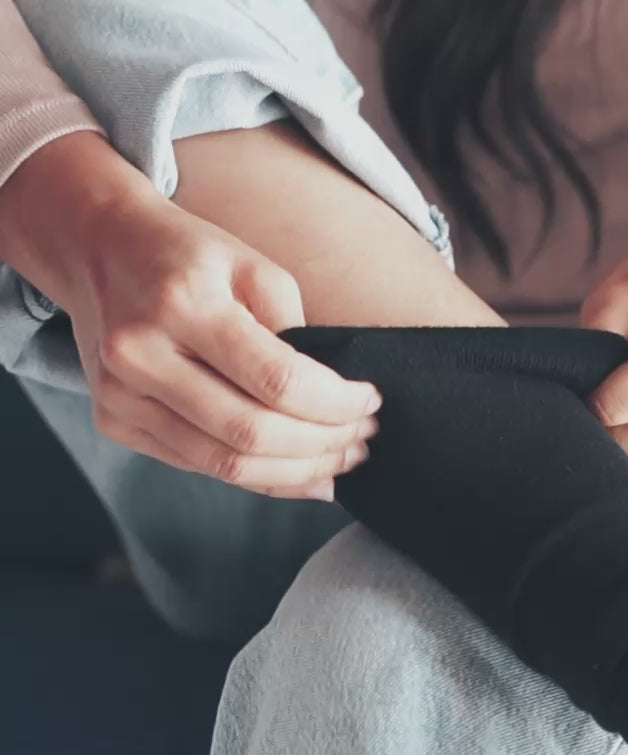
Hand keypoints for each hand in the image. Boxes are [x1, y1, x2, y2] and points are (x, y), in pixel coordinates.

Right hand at [54, 167, 381, 500]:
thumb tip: (336, 401)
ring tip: (341, 461)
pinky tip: (300, 472)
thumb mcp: (249, 264)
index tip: (370, 402)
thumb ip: (293, 329)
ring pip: (226, 464)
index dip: (335, 404)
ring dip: (297, 472)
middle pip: (252, 433)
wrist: (100, 248)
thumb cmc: (189, 256)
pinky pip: (201, 467)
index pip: (276, 380)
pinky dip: (259, 477)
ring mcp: (120, 396)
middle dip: (323, 445)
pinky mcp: (114, 423)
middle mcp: (140, 354)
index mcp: (181, 303)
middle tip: (363, 439)